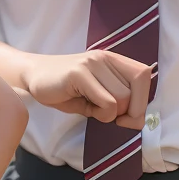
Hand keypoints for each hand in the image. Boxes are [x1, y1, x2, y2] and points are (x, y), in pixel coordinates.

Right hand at [19, 49, 153, 128]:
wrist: (33, 77)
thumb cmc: (67, 90)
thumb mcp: (98, 96)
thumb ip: (120, 103)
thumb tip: (138, 122)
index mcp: (113, 60)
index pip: (144, 76)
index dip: (141, 100)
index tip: (126, 115)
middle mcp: (105, 58)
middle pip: (135, 92)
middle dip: (125, 113)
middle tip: (105, 114)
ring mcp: (92, 63)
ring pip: (122, 99)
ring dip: (109, 114)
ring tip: (91, 106)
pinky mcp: (79, 73)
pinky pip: (107, 103)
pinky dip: (100, 114)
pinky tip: (84, 106)